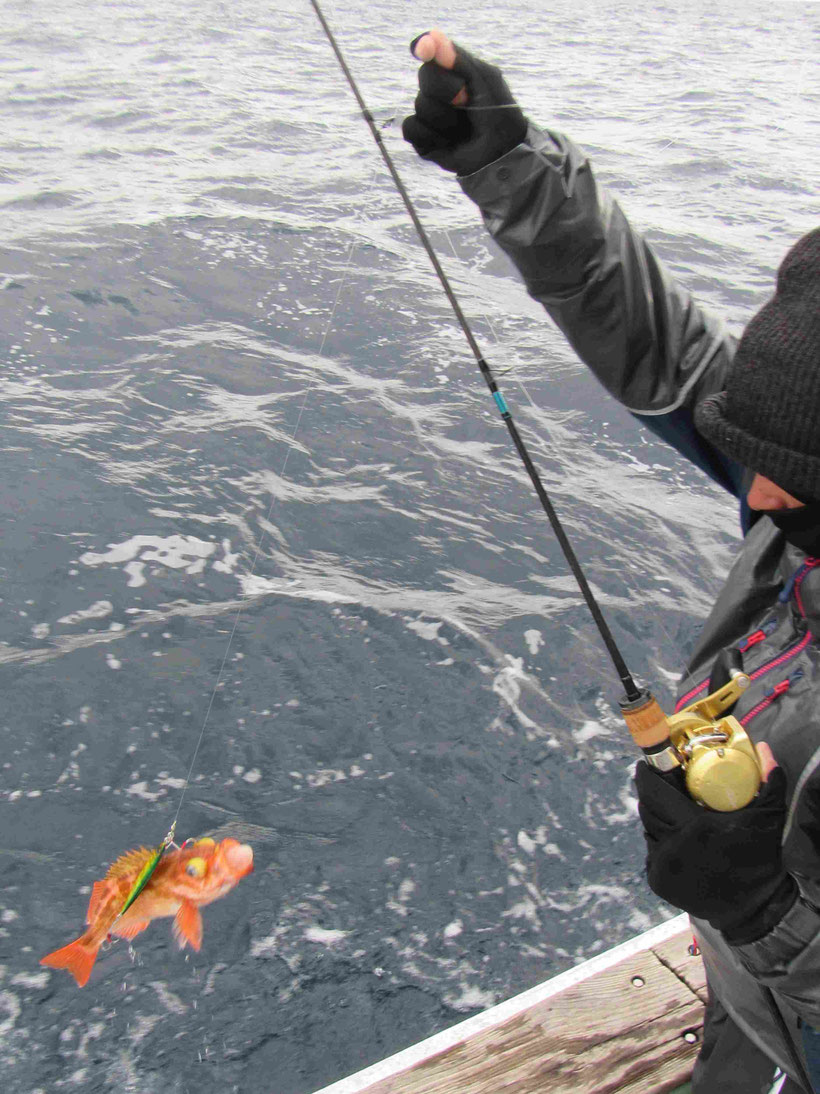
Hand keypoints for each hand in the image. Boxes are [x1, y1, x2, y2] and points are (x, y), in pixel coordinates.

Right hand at [402, 28, 527, 175]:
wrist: (499, 154)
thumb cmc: (497, 114)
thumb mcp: (484, 80)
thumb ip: (458, 58)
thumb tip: (430, 36)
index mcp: (453, 72)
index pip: (431, 52)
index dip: (427, 49)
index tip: (424, 48)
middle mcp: (438, 91)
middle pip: (425, 77)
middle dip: (447, 90)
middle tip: (466, 102)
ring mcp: (429, 115)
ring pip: (421, 105)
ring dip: (447, 119)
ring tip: (463, 129)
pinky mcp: (422, 139)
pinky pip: (411, 128)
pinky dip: (431, 135)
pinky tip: (448, 142)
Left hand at [635, 743, 796, 943]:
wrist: (756, 908)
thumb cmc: (761, 858)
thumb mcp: (768, 817)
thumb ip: (769, 781)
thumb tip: (764, 747)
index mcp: (695, 828)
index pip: (655, 792)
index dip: (647, 775)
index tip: (646, 764)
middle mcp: (673, 847)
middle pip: (647, 808)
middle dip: (650, 793)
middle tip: (660, 783)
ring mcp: (663, 867)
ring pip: (648, 829)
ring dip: (656, 818)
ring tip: (670, 811)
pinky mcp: (658, 882)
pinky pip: (651, 851)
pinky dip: (659, 842)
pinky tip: (674, 838)